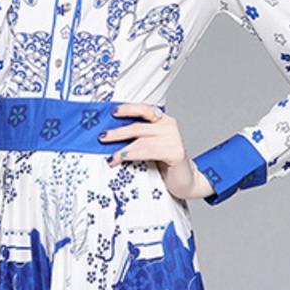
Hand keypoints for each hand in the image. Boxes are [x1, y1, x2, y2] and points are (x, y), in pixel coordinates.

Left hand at [98, 103, 215, 200]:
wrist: (186, 180)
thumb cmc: (166, 163)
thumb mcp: (152, 146)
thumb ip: (139, 137)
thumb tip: (112, 134)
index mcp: (163, 121)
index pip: (145, 109)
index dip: (128, 109)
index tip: (113, 112)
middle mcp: (169, 126)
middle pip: (138, 126)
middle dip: (117, 132)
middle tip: (103, 136)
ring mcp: (173, 139)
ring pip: (141, 140)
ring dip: (122, 148)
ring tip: (111, 156)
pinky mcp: (175, 152)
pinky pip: (148, 151)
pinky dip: (132, 155)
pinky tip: (121, 158)